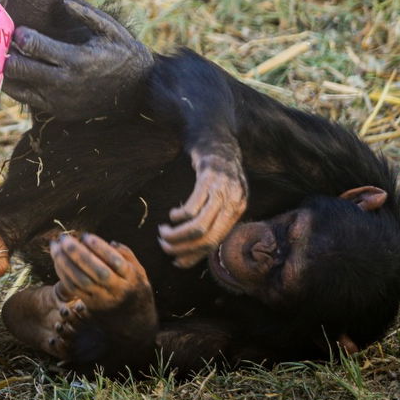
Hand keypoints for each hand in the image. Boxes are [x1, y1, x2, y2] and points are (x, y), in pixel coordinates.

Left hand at [3, 0, 153, 116]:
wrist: (140, 92)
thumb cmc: (125, 55)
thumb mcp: (111, 30)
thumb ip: (87, 15)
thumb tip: (64, 2)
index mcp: (75, 58)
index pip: (33, 46)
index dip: (20, 35)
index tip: (19, 29)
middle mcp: (64, 82)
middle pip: (18, 68)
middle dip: (6, 53)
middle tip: (5, 44)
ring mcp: (59, 100)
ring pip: (16, 88)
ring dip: (7, 72)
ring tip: (8, 58)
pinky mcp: (58, 112)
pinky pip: (27, 100)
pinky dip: (18, 87)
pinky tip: (18, 75)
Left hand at [49, 231, 151, 313]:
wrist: (135, 323)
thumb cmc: (135, 290)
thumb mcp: (140, 272)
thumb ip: (127, 255)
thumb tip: (109, 242)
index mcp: (131, 279)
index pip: (116, 262)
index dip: (100, 248)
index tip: (86, 236)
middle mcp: (117, 290)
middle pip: (96, 272)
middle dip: (78, 254)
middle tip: (64, 239)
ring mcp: (102, 300)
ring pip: (81, 281)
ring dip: (64, 262)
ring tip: (55, 246)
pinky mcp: (89, 306)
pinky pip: (73, 288)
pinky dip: (63, 273)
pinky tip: (57, 259)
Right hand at [158, 151, 246, 267]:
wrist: (217, 139)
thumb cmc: (215, 171)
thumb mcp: (221, 198)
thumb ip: (212, 220)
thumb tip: (189, 251)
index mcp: (237, 211)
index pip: (215, 243)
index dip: (193, 256)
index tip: (176, 261)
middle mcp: (233, 203)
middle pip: (207, 238)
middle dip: (182, 247)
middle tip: (164, 246)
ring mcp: (222, 190)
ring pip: (199, 225)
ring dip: (177, 234)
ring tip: (163, 232)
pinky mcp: (209, 176)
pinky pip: (193, 206)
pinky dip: (179, 215)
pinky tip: (172, 214)